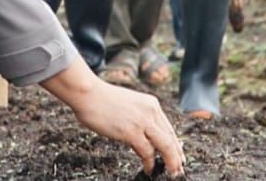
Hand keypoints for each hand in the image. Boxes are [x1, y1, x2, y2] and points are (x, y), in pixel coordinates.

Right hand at [70, 78, 185, 177]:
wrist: (87, 92)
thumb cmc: (100, 98)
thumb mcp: (128, 104)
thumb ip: (138, 116)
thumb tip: (141, 134)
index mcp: (150, 103)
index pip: (168, 128)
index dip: (175, 145)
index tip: (178, 156)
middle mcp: (150, 111)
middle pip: (171, 138)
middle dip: (177, 157)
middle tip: (179, 170)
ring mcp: (142, 121)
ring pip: (166, 146)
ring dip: (170, 163)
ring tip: (170, 173)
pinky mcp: (131, 131)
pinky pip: (148, 152)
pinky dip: (150, 163)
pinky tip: (149, 169)